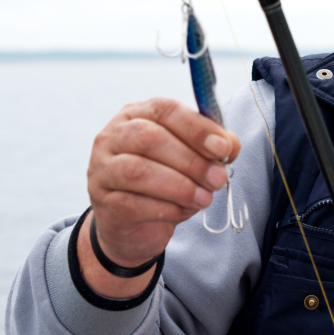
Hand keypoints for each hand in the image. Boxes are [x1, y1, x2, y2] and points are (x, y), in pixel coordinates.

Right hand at [77, 98, 240, 297]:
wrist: (133, 224)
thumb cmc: (163, 180)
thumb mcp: (189, 157)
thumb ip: (210, 146)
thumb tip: (231, 145)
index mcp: (136, 114)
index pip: (165, 110)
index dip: (196, 127)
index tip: (223, 147)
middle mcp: (113, 137)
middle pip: (149, 138)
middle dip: (191, 160)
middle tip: (218, 178)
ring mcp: (102, 170)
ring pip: (137, 172)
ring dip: (179, 186)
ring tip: (205, 198)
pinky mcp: (104, 203)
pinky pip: (132, 204)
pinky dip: (165, 208)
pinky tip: (184, 211)